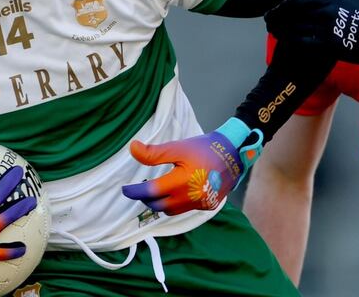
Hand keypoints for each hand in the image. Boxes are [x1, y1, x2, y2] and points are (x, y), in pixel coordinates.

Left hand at [122, 118, 262, 214]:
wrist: (233, 154)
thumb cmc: (203, 149)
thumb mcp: (177, 148)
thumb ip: (154, 153)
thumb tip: (132, 149)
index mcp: (183, 182)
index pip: (152, 192)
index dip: (135, 191)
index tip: (125, 189)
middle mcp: (192, 197)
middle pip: (160, 205)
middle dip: (147, 198)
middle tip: (141, 187)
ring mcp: (201, 204)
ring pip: (172, 210)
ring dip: (161, 202)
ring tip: (156, 189)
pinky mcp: (208, 205)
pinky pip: (185, 209)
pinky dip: (176, 203)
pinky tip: (174, 192)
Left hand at [265, 0, 358, 71]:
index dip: (283, 4)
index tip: (275, 7)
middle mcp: (326, 14)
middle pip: (292, 14)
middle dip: (276, 16)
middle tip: (267, 19)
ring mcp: (327, 31)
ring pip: (294, 29)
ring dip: (280, 29)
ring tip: (272, 29)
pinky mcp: (330, 47)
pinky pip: (303, 43)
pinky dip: (291, 41)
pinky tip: (284, 41)